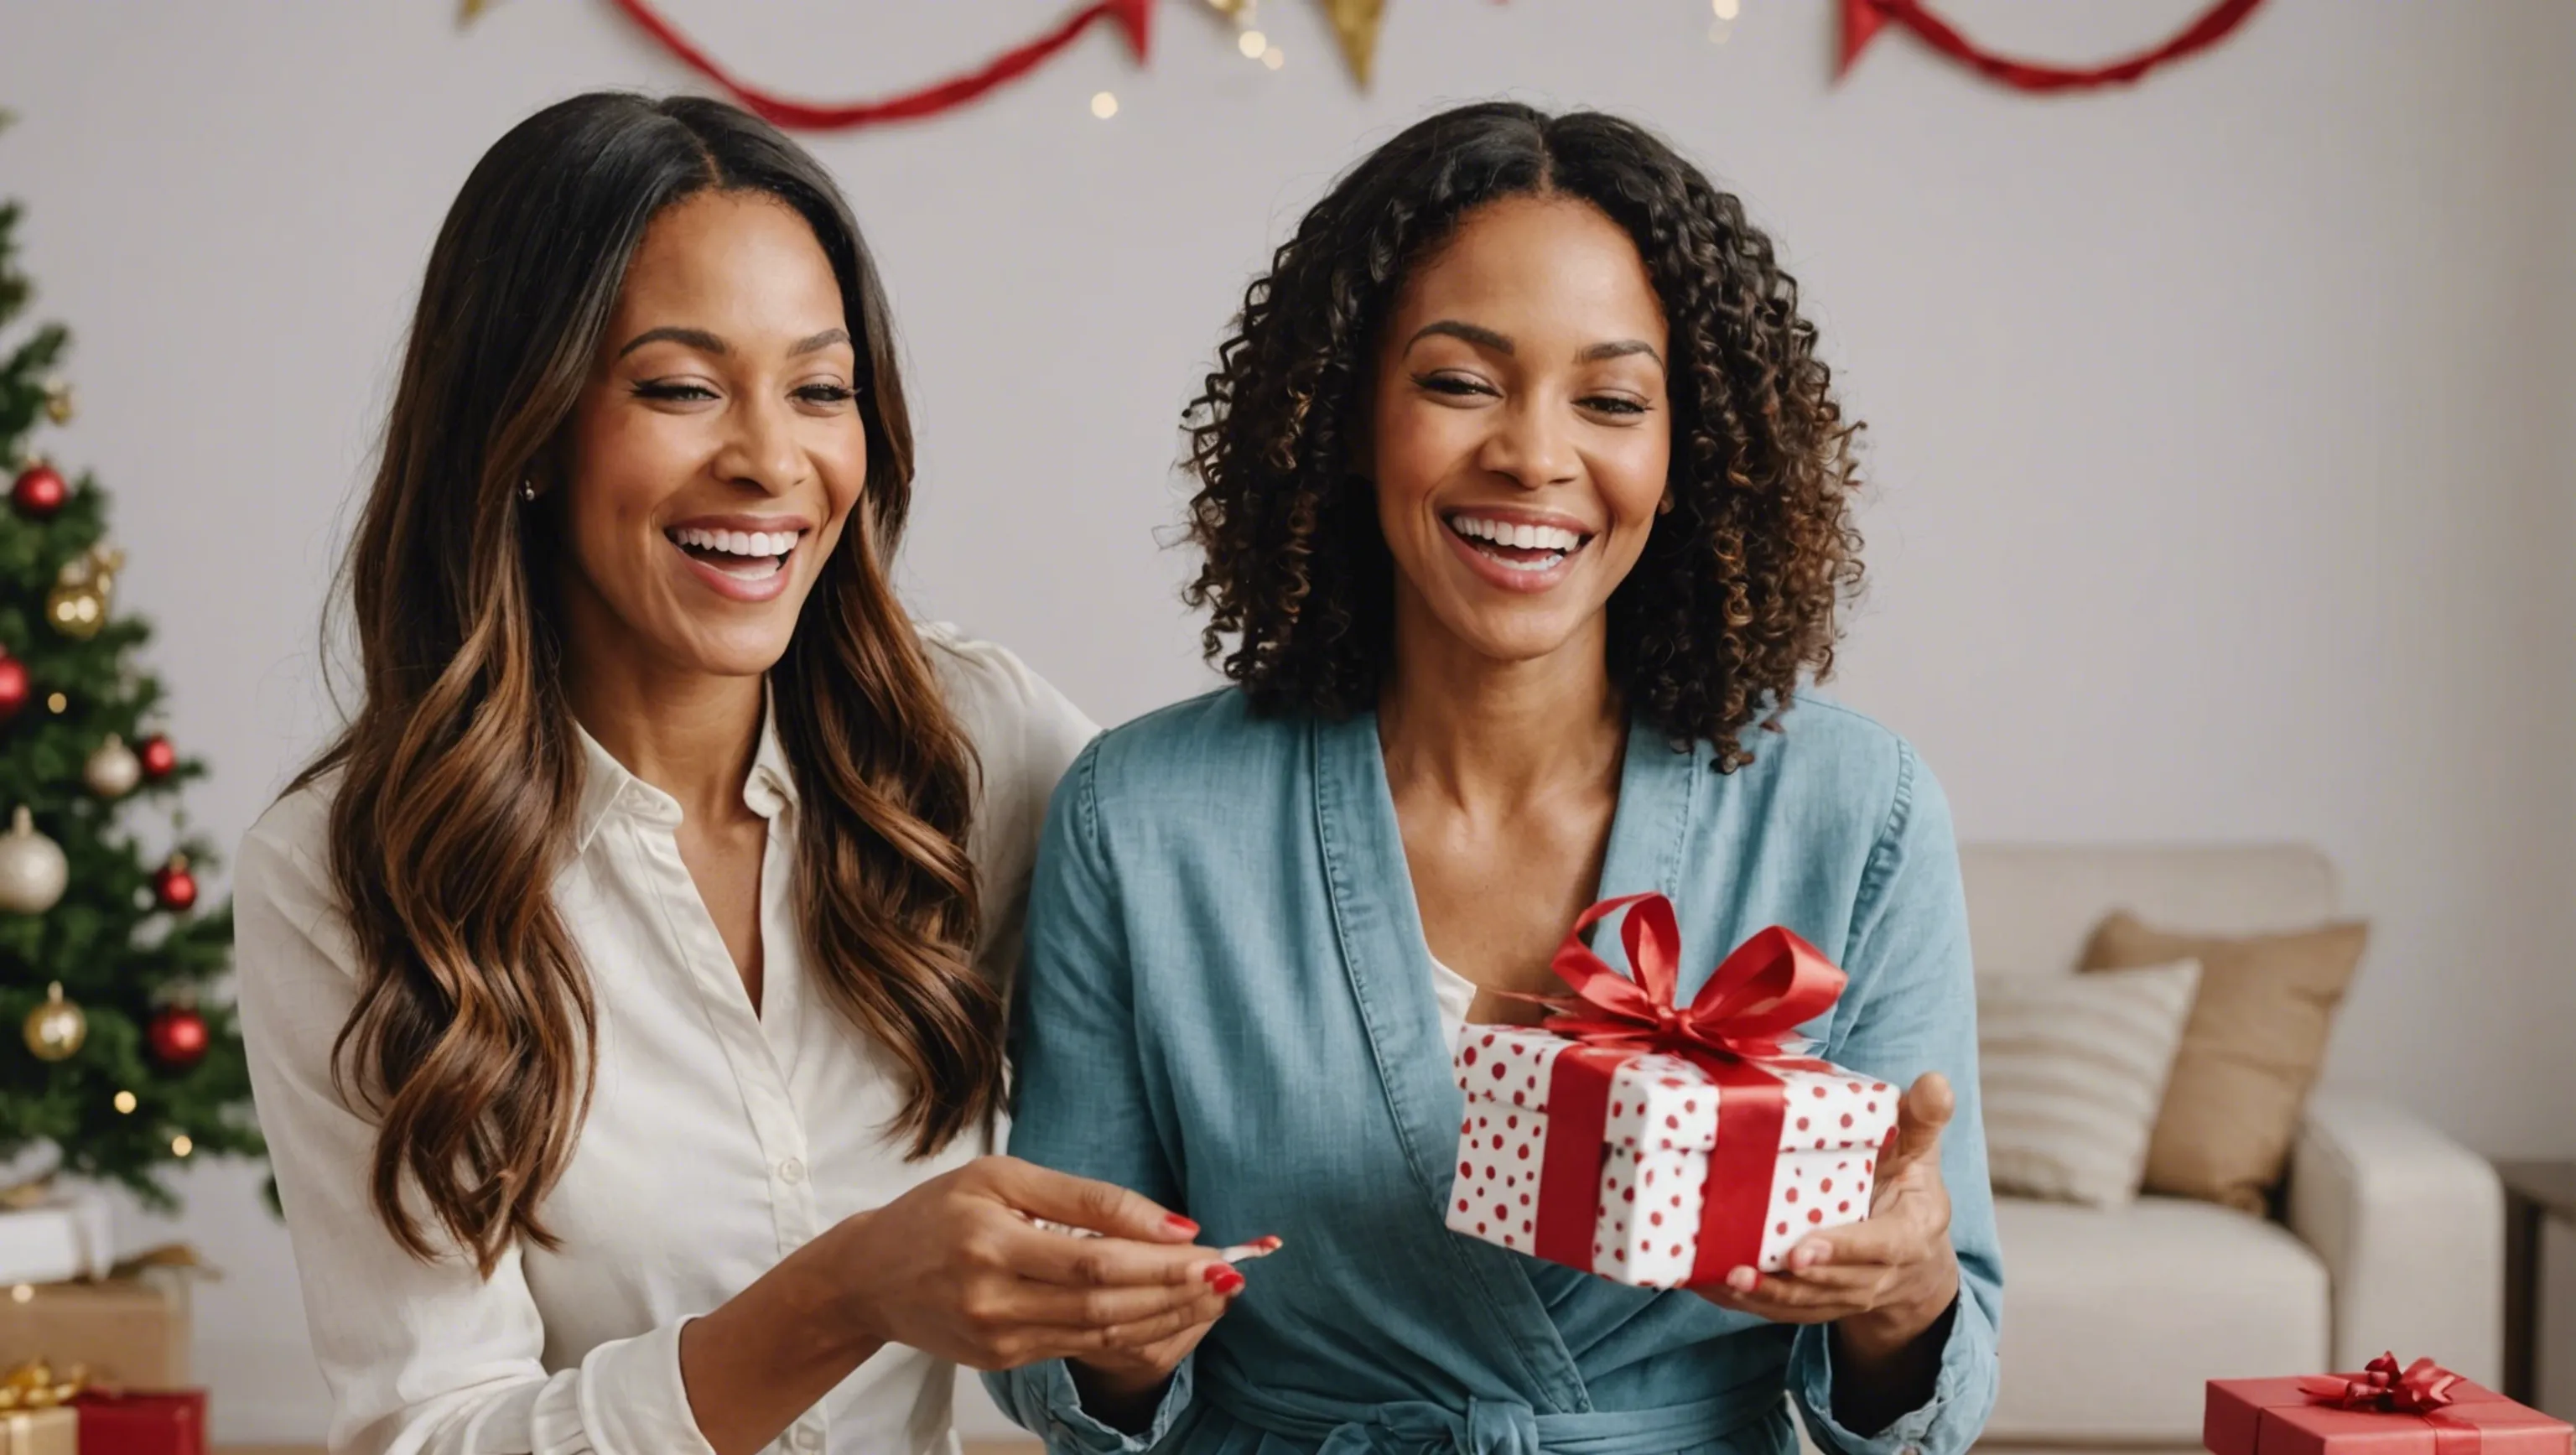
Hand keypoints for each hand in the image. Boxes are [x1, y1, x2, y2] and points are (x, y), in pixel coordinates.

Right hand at [833, 1156, 1242, 1372]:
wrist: (870, 1277)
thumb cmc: (937, 1212)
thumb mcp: (1003, 1177)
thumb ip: (1086, 1197)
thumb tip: (1170, 1222)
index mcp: (990, 1241)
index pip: (1095, 1260)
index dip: (1160, 1260)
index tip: (1211, 1247)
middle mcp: (993, 1297)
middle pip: (1107, 1303)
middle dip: (1177, 1291)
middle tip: (1231, 1274)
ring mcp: (999, 1338)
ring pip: (1101, 1333)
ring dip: (1168, 1316)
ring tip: (1216, 1295)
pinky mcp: (1005, 1360)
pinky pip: (1083, 1349)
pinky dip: (1135, 1333)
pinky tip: (1171, 1315)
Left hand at [1693, 1072, 1959, 1355]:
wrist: (1915, 1257)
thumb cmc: (1907, 1189)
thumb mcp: (1919, 1153)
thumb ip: (1923, 1121)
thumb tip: (1934, 1082)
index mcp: (1909, 1234)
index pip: (1880, 1247)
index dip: (1843, 1250)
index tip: (1802, 1250)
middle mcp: (1881, 1274)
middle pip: (1835, 1283)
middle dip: (1789, 1280)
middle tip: (1742, 1267)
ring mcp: (1849, 1295)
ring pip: (1806, 1304)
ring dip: (1762, 1297)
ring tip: (1721, 1278)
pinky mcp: (1822, 1304)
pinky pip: (1786, 1312)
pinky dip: (1749, 1304)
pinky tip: (1710, 1286)